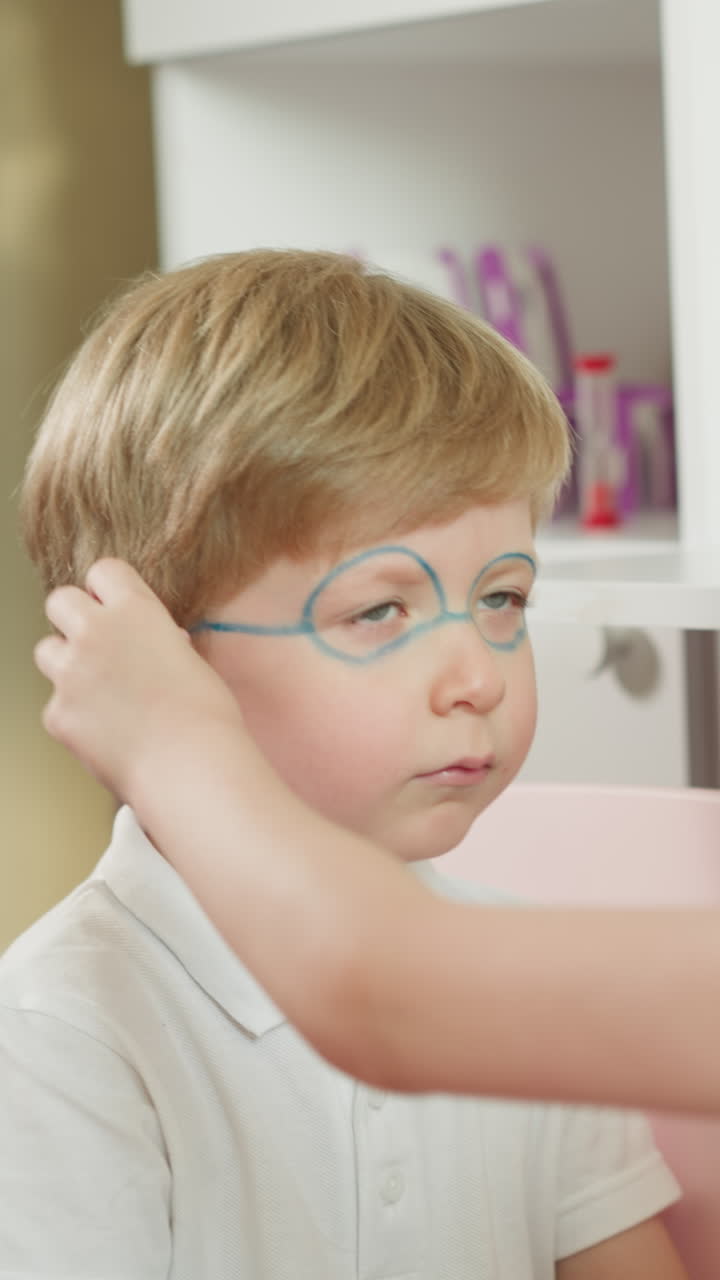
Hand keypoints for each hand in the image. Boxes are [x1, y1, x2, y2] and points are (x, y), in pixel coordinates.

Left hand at [34, 559, 243, 805]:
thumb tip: (148, 644)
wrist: (191, 766)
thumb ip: (156, 641)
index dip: (109, 592)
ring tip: (100, 692)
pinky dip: (76, 718)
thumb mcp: (190, 659)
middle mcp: (96, 632)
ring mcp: (71, 673)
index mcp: (136, 610)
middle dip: (74, 619)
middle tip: (97, 645)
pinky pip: (56, 706)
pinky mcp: (57, 714)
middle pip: (59, 600)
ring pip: (46, 651)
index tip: (116, 610)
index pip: (104, 571)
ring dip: (66, 665)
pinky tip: (108, 734)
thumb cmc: (206, 716)